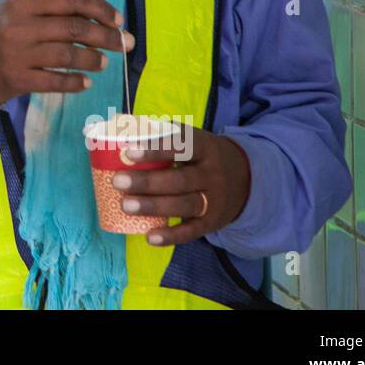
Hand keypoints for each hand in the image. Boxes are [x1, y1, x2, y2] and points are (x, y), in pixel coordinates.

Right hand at [0, 0, 133, 108]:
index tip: (118, 19)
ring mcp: (17, 53)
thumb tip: (98, 17)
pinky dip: (75, 82)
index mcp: (22, 2)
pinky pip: (55, 81)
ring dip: (93, 59)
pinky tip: (85, 82)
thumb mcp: (16, 12)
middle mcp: (19, 25)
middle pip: (75, 28)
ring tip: (104, 63)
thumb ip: (50, 11)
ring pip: (68, 55)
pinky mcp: (16, 79)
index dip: (100, 8)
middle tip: (125, 44)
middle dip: (107, 36)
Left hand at [110, 128, 251, 245]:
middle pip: (179, 180)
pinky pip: (192, 231)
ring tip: (125, 205)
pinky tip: (150, 237)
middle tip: (117, 181)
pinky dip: (171, 236)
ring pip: (183, 205)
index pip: (181, 147)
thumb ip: (165, 134)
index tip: (128, 152)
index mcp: (205, 148)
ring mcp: (214, 200)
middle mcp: (212, 174)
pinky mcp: (212, 222)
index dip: (155, 149)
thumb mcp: (194, 139)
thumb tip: (123, 128)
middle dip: (147, 182)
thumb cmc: (204, 155)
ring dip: (153, 206)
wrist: (246, 179)